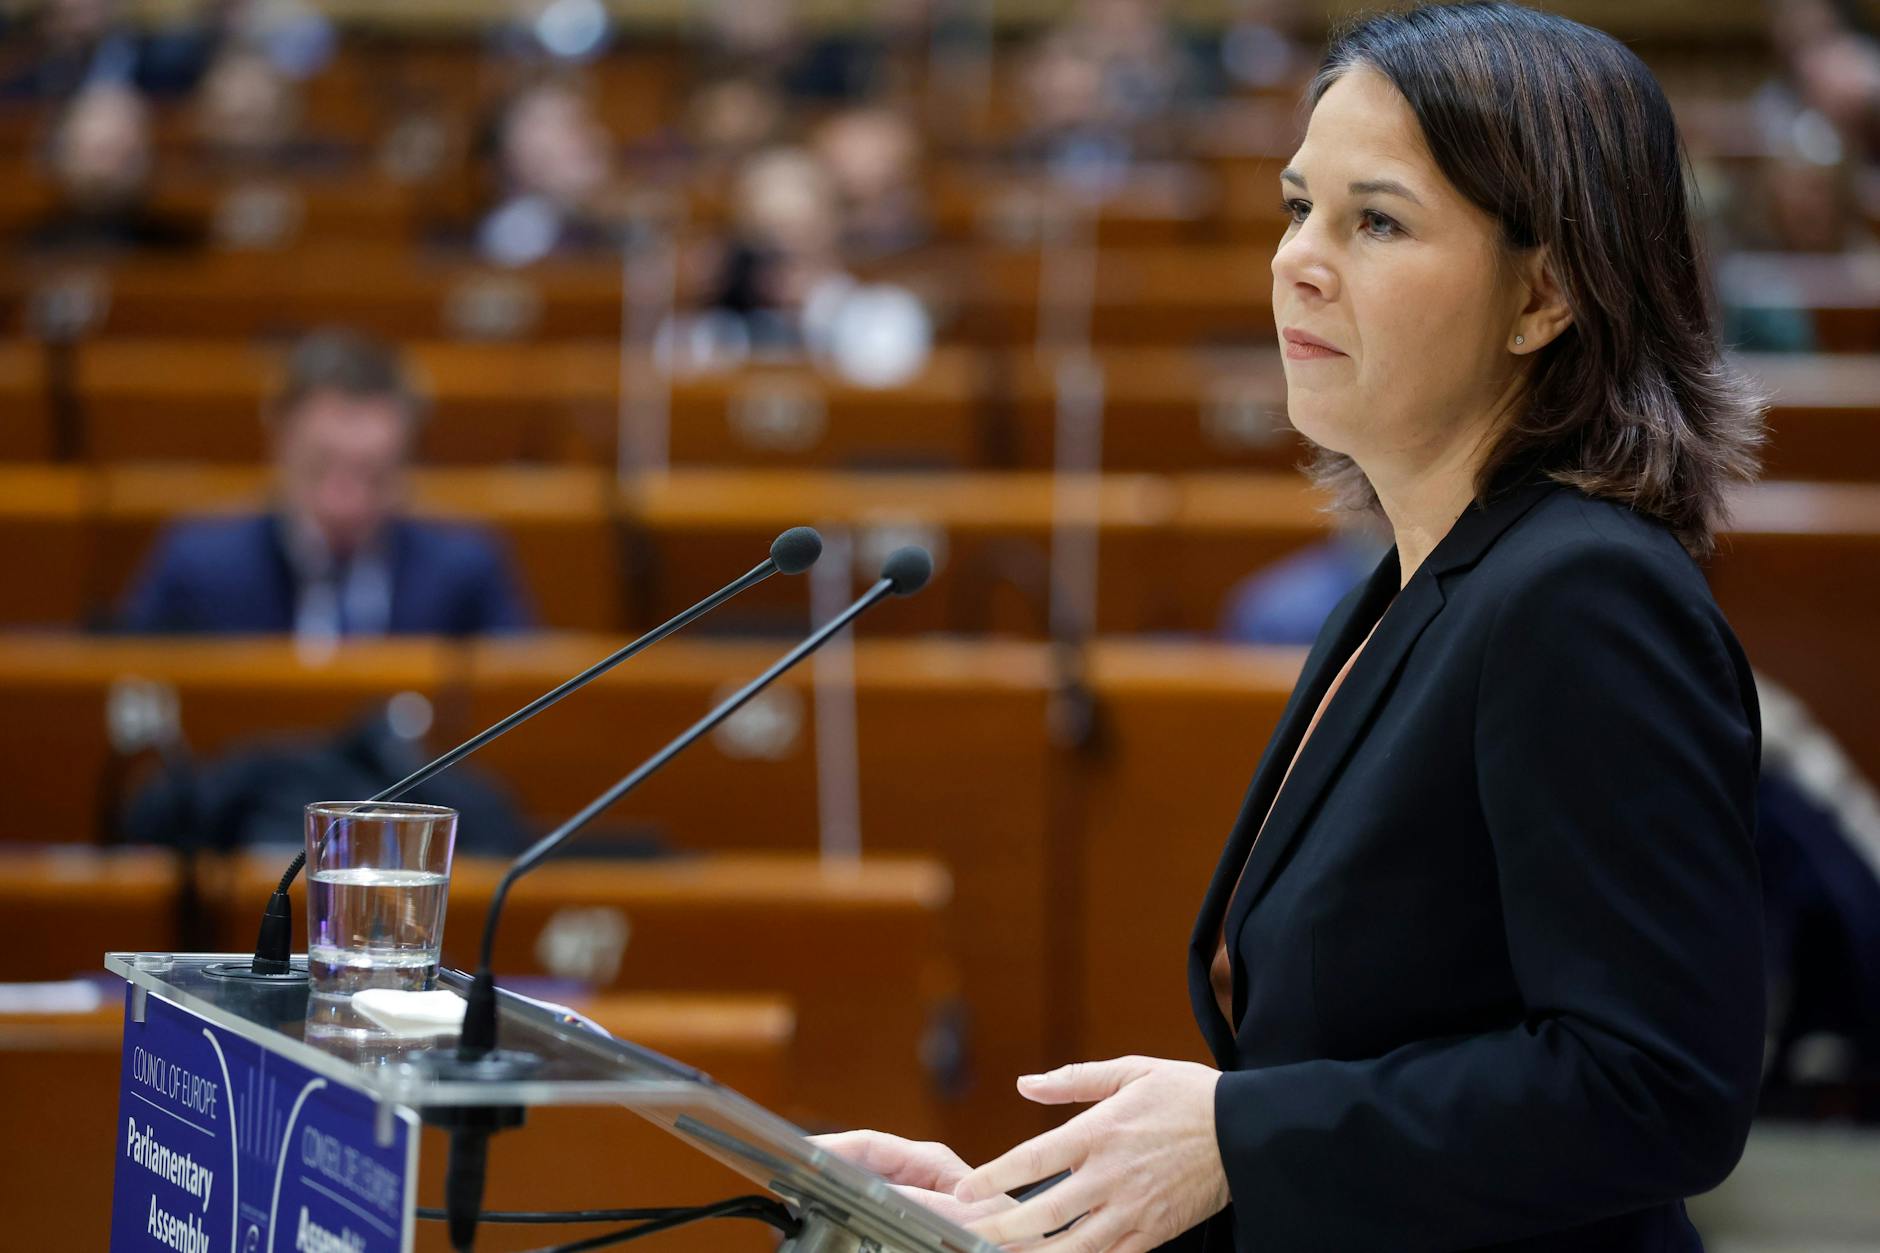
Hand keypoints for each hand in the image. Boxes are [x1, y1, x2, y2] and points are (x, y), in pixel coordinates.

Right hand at [809, 1130, 1019, 1227]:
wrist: (1027, 1250)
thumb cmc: (1011, 1232)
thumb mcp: (966, 1217)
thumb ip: (924, 1202)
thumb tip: (877, 1189)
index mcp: (930, 1161)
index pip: (867, 1145)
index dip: (830, 1147)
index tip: (797, 1153)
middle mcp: (919, 1174)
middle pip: (859, 1166)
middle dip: (825, 1170)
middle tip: (790, 1180)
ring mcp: (914, 1199)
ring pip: (862, 1191)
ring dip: (836, 1192)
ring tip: (805, 1200)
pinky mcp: (914, 1223)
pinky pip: (875, 1215)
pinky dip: (853, 1215)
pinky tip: (837, 1222)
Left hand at [953, 1057, 1228, 1251]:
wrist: (1247, 1132)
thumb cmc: (1187, 1095)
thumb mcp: (1131, 1071)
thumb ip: (1073, 1080)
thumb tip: (1024, 1084)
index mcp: (1100, 1131)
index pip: (1033, 1159)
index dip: (992, 1177)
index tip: (962, 1191)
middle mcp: (1111, 1175)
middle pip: (1044, 1212)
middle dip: (1000, 1228)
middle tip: (966, 1236)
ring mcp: (1132, 1209)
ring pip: (1073, 1245)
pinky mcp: (1153, 1232)